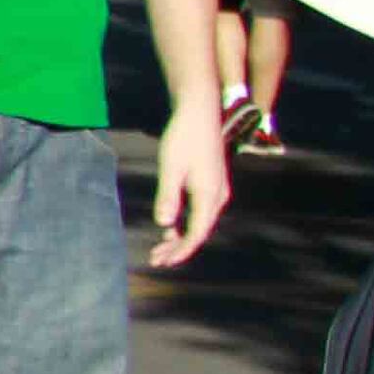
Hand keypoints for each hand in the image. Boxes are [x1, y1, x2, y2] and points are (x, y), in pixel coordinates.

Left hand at [147, 94, 230, 269]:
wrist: (199, 112)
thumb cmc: (183, 138)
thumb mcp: (171, 167)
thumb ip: (168, 196)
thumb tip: (164, 224)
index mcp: (209, 195)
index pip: (196, 234)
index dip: (180, 251)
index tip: (162, 261)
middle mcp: (218, 196)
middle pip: (199, 231)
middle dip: (178, 248)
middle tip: (155, 260)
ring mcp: (217, 190)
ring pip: (200, 222)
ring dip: (180, 237)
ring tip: (159, 249)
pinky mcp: (211, 183)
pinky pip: (200, 211)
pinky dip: (185, 223)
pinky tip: (170, 228)